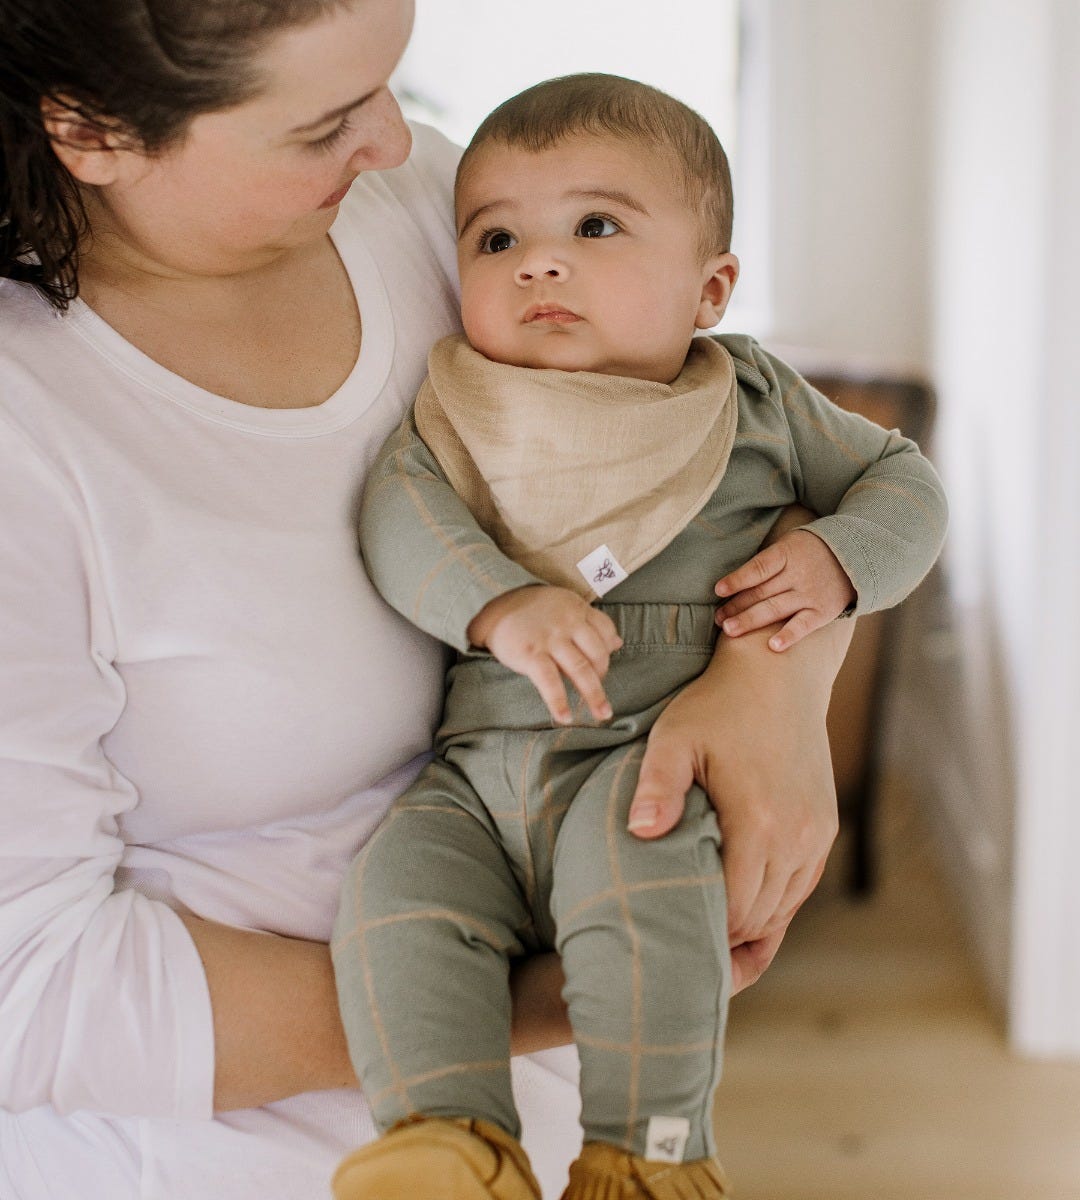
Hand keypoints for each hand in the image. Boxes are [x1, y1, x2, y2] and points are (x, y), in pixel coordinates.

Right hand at [467, 585, 622, 723]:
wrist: (491, 604)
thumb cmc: (529, 608)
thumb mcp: (564, 604)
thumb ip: (590, 622)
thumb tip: (617, 643)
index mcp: (576, 609)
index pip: (605, 631)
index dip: (608, 653)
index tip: (603, 670)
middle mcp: (568, 623)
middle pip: (597, 654)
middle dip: (603, 681)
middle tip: (606, 704)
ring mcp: (550, 639)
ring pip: (581, 670)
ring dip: (593, 695)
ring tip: (601, 715)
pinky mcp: (531, 654)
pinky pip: (550, 682)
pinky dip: (559, 702)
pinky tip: (565, 717)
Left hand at [625, 618, 849, 988]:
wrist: (778, 674)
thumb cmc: (716, 705)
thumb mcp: (675, 738)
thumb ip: (657, 786)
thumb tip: (640, 833)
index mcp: (759, 823)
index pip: (736, 910)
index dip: (707, 935)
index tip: (674, 941)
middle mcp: (796, 836)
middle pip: (762, 917)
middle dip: (727, 938)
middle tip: (685, 952)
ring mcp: (816, 832)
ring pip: (785, 906)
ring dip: (752, 923)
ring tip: (711, 937)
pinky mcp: (824, 825)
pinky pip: (802, 884)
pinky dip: (776, 902)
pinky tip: (745, 908)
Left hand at [714, 529, 856, 651]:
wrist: (853, 555)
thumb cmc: (809, 551)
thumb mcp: (789, 545)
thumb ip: (766, 562)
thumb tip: (732, 583)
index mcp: (787, 554)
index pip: (759, 568)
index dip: (738, 579)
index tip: (719, 590)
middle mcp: (798, 574)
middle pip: (762, 591)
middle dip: (736, 606)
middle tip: (718, 619)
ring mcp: (810, 593)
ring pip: (775, 609)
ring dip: (750, 620)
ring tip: (729, 631)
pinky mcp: (822, 611)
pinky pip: (803, 625)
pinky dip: (788, 635)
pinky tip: (772, 646)